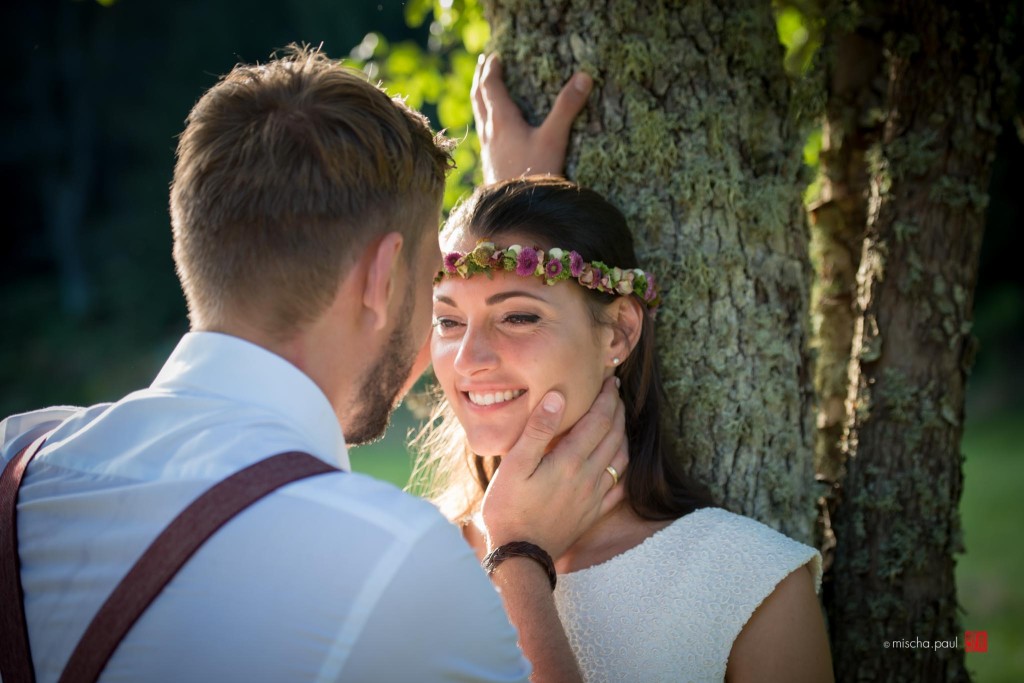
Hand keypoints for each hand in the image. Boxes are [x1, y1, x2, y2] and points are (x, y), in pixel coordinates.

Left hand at [472, 53, 593, 183]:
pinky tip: (495, 131)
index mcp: (502, 121)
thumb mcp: (554, 138)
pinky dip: (487, 121)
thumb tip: (584, 76)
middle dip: (481, 79)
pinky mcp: (492, 164)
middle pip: (479, 99)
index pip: (490, 87)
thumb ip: (568, 107)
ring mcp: (488, 150)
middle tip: (484, 64)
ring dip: (481, 99)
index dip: (491, 69)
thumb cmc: (534, 173)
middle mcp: (490, 133)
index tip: (494, 56)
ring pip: (480, 117)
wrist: (517, 212)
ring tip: (485, 91)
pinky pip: (485, 134)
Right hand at [481, 376, 627, 558]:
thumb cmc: (509, 508)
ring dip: (624, 434)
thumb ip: (538, 429)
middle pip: (614, 435)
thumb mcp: (514, 464)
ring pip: (621, 458)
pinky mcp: (593, 513)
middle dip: (617, 410)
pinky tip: (619, 462)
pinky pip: (619, 486)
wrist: (519, 555)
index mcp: (571, 460)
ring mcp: (594, 497)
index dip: (607, 397)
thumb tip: (558, 396)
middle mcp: (589, 476)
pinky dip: (623, 467)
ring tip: (619, 420)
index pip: (599, 419)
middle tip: (616, 392)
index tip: (610, 379)